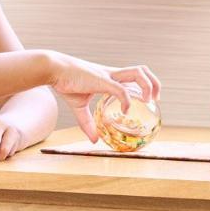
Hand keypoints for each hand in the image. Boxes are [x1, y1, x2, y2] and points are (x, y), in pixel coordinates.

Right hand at [46, 52, 160, 141]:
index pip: (134, 74)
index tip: (150, 98)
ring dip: (148, 86)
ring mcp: (108, 75)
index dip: (146, 84)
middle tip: (155, 100)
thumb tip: (94, 140)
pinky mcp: (101, 80)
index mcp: (109, 77)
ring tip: (148, 100)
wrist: (54, 70)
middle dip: (154, 83)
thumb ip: (88, 123)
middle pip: (142, 70)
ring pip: (138, 72)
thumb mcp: (79, 107)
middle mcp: (112, 74)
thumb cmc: (66, 83)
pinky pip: (120, 89)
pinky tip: (126, 109)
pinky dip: (127, 99)